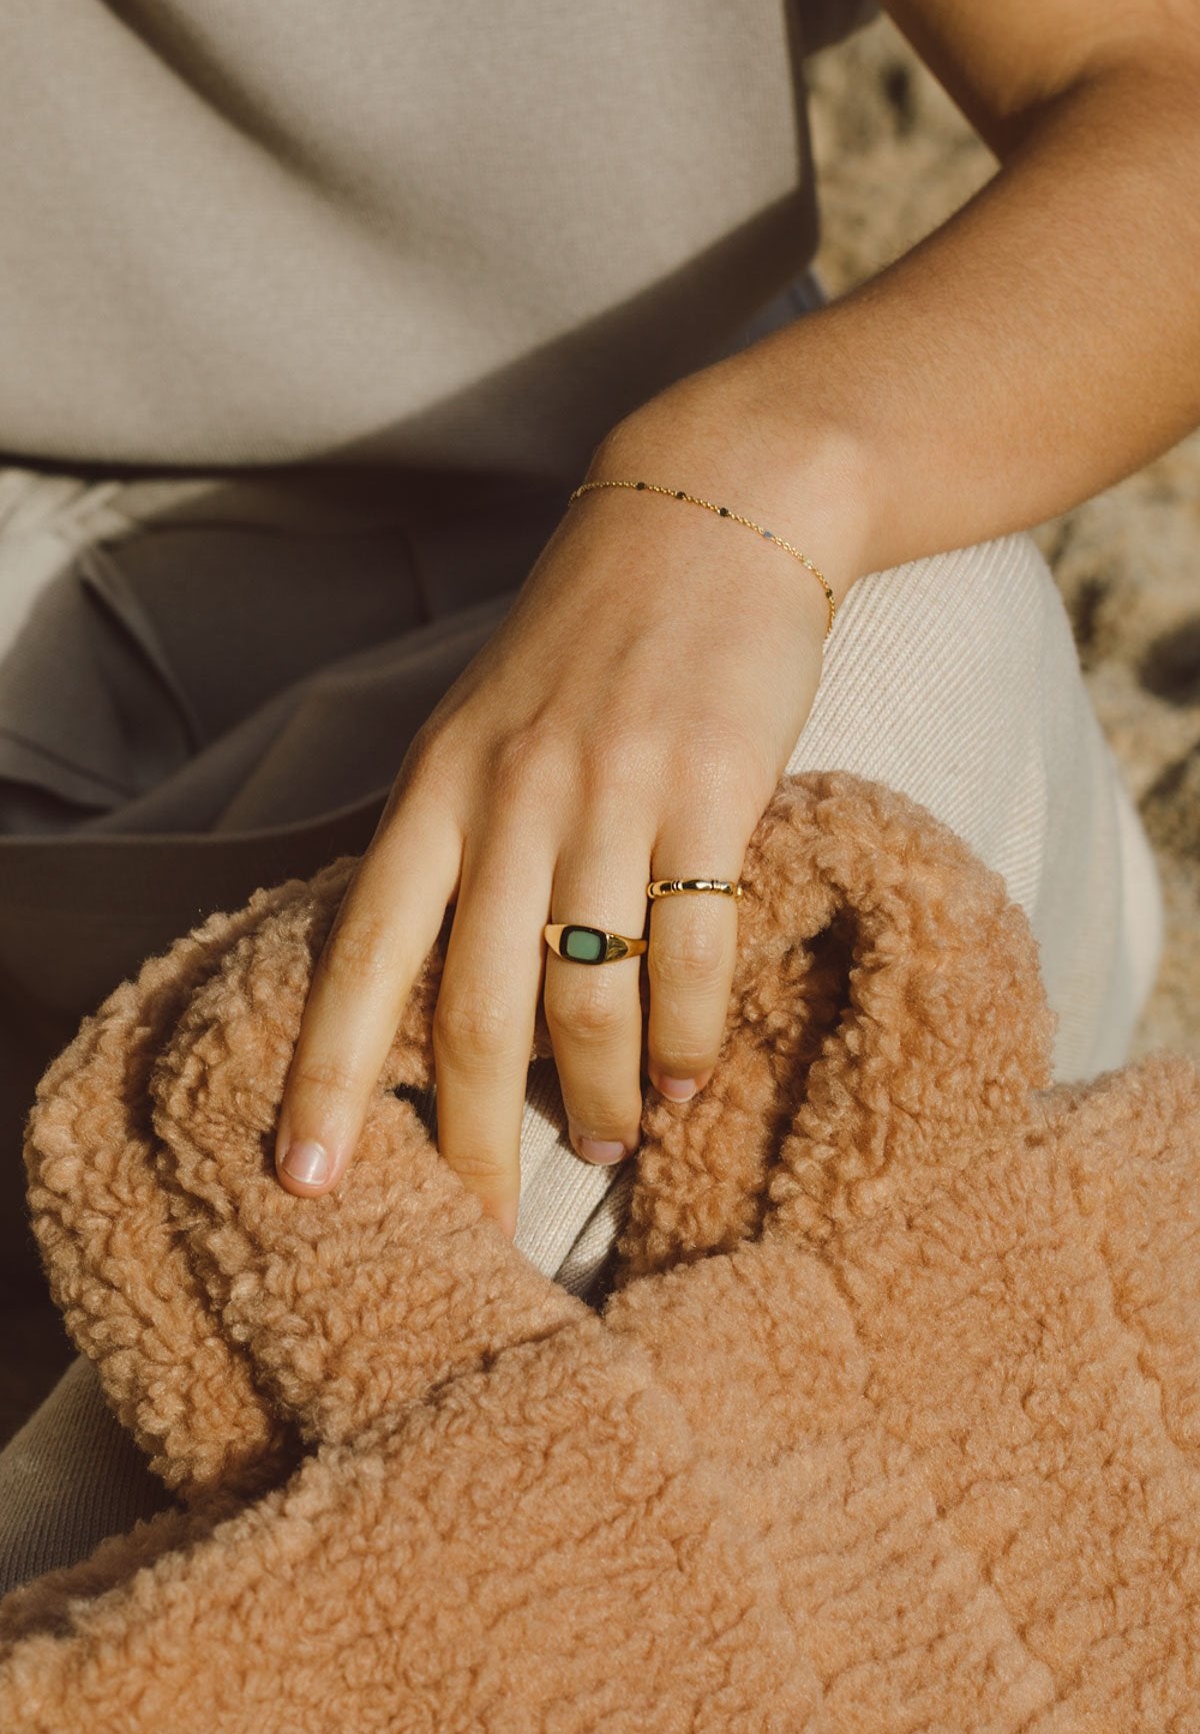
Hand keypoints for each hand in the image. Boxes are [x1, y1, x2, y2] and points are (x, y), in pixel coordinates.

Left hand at [273, 386, 863, 1234]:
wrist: (705, 516)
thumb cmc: (587, 641)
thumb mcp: (479, 725)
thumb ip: (451, 839)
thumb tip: (435, 987)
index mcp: (435, 788)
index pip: (359, 956)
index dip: (325, 1077)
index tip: (302, 1180)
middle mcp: (509, 800)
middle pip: (472, 1011)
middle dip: (473, 1135)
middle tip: (489, 1217)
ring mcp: (612, 797)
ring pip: (588, 999)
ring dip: (600, 1097)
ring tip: (610, 1146)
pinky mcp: (712, 794)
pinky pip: (692, 955)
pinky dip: (689, 1037)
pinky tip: (689, 1079)